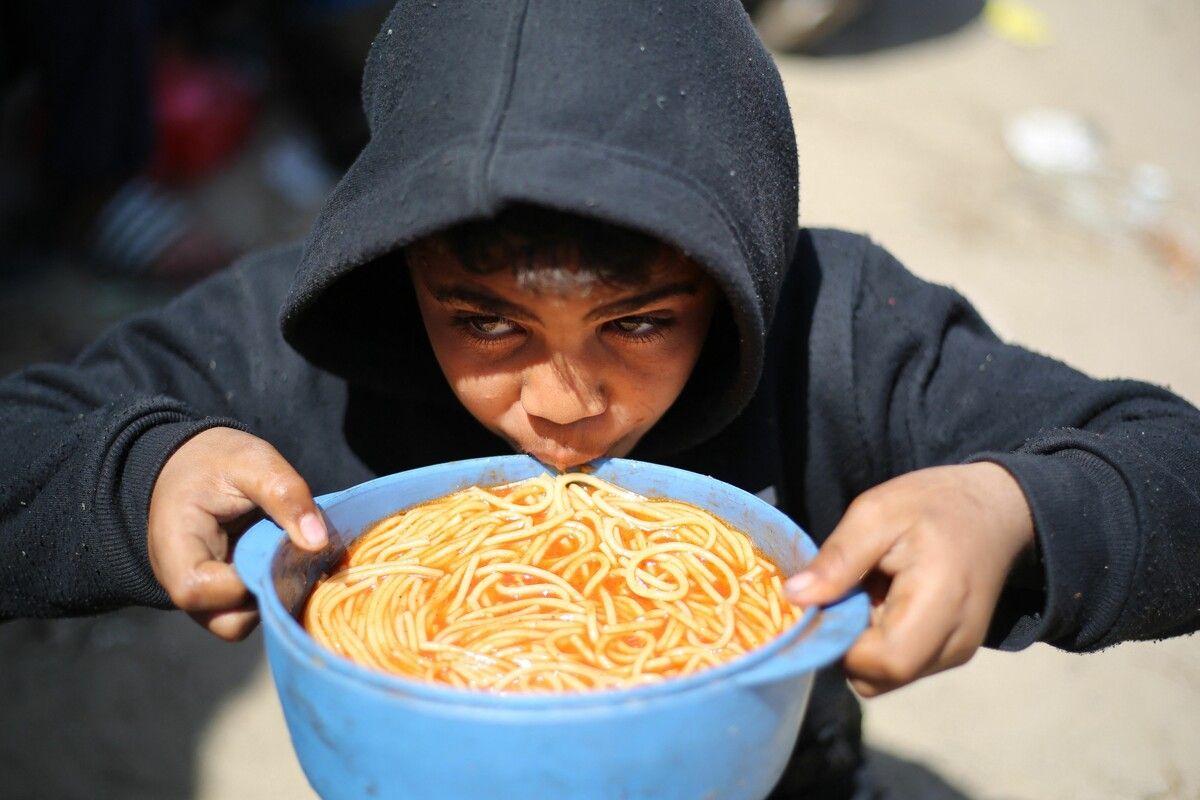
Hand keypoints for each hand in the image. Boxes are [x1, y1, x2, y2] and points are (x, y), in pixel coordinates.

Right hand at [148, 427, 326, 640]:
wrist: (192, 462)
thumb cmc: (215, 460)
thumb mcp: (252, 462)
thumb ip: (285, 495)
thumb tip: (318, 542)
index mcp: (174, 548)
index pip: (200, 590)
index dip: (247, 579)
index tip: (275, 546)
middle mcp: (180, 581)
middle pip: (226, 622)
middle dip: (269, 595)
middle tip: (292, 554)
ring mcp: (202, 594)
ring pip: (242, 622)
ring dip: (275, 594)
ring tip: (289, 554)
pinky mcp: (222, 594)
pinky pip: (250, 610)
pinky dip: (274, 591)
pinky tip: (288, 561)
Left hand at [784, 462, 1033, 696]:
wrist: (994, 509)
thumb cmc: (933, 504)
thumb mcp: (876, 513)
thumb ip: (838, 559)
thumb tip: (794, 598)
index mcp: (941, 602)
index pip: (882, 661)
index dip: (840, 642)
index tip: (826, 602)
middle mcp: (956, 642)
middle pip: (880, 678)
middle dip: (848, 645)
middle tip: (850, 591)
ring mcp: (958, 654)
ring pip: (887, 678)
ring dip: (865, 644)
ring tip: (875, 592)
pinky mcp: (954, 654)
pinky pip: (902, 666)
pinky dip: (883, 642)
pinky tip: (890, 603)